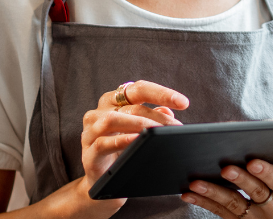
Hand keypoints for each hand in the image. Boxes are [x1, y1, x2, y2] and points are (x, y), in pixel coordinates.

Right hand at [76, 80, 189, 205]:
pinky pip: (102, 143)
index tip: (184, 103)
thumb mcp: (141, 134)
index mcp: (113, 102)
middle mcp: (99, 112)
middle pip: (130, 106)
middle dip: (157, 117)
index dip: (162, 93)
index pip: (138, 89)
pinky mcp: (88, 153)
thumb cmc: (123, 154)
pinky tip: (136, 141)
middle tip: (176, 128)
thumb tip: (169, 111)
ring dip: (139, 125)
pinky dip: (121, 141)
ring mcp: (90, 132)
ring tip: (158, 134)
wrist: (104, 184)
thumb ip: (153, 120)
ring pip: (112, 119)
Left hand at [182, 160, 272, 218]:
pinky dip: (205, 203)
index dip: (268, 172)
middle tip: (225, 169)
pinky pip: (222, 213)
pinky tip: (189, 194)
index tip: (253, 162)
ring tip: (197, 183)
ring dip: (214, 193)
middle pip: (257, 193)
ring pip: (235, 205)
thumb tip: (264, 127)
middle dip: (241, 180)